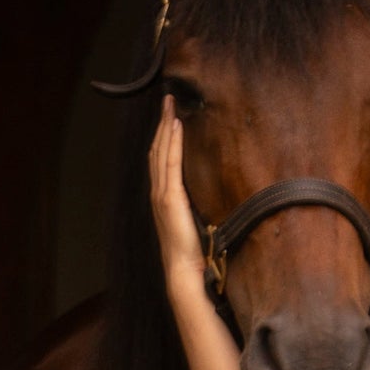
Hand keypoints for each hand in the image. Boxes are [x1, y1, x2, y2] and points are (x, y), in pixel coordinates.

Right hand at [149, 95, 206, 291]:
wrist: (184, 271)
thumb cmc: (192, 253)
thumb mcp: (194, 223)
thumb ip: (196, 207)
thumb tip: (212, 195)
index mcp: (163, 197)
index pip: (161, 159)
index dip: (164, 136)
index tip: (170, 115)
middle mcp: (158, 192)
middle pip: (158, 149)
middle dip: (162, 123)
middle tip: (167, 99)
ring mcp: (162, 194)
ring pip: (161, 151)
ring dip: (166, 125)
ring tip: (170, 104)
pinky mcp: (170, 198)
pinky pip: (171, 164)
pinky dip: (173, 143)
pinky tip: (177, 126)